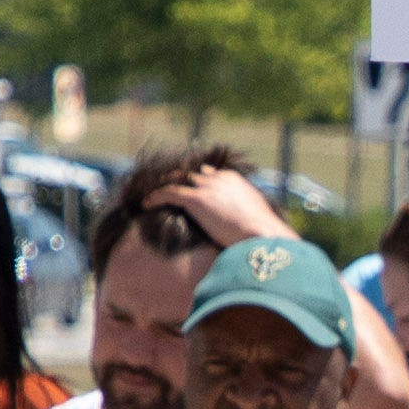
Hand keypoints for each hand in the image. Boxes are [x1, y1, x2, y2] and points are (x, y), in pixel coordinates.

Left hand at [155, 165, 289, 250]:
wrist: (262, 234)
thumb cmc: (263, 233)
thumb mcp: (258, 218)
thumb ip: (248, 215)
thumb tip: (250, 227)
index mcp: (233, 180)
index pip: (210, 173)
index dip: (197, 180)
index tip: (190, 187)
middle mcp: (218, 178)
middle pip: (192, 174)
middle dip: (178, 180)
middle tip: (166, 187)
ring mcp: (206, 187)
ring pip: (178, 179)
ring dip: (164, 186)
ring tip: (152, 194)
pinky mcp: (196, 199)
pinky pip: (169, 193)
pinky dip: (156, 196)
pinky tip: (145, 204)